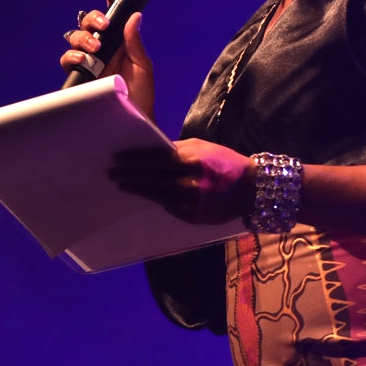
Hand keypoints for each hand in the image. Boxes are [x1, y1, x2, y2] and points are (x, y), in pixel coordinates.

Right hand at [60, 0, 157, 117]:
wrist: (132, 120)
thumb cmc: (140, 96)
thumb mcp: (143, 66)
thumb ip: (135, 42)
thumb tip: (135, 16)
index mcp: (119, 43)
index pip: (113, 17)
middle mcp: (102, 50)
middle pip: (88, 23)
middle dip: (93, 19)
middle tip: (104, 26)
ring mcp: (89, 62)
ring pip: (75, 38)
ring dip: (83, 38)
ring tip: (95, 49)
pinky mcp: (79, 76)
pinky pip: (68, 61)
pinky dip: (72, 57)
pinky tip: (83, 60)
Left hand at [108, 138, 258, 224]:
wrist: (252, 188)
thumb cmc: (224, 162)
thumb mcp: (203, 148)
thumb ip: (177, 150)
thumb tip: (151, 150)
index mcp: (194, 161)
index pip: (156, 160)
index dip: (135, 161)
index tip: (118, 160)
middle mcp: (191, 183)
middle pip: (153, 179)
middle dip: (131, 176)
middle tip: (113, 173)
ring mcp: (192, 202)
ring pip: (157, 195)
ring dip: (138, 189)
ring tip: (123, 184)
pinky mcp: (193, 217)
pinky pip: (169, 207)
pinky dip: (156, 199)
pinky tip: (144, 194)